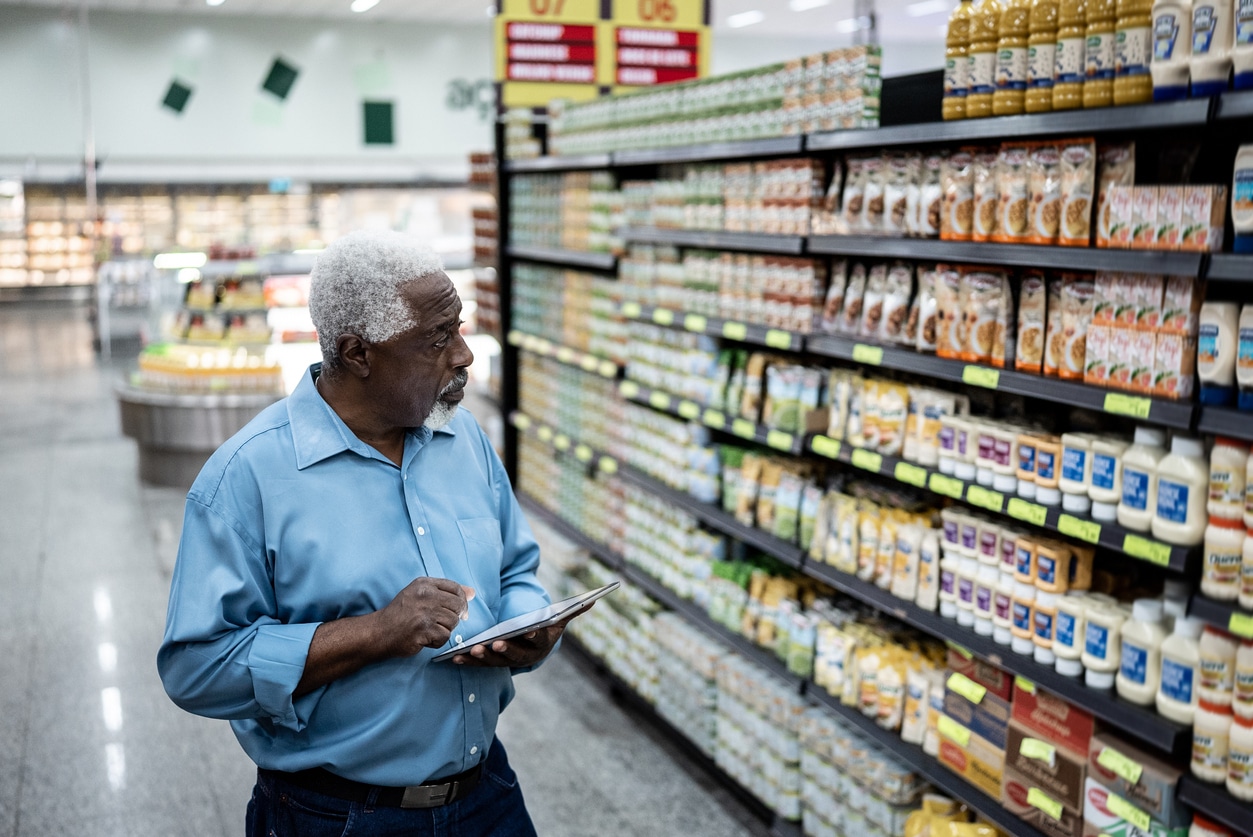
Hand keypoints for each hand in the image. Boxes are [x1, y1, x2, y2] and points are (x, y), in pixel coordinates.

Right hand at [374, 578, 474, 658]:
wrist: (380, 631)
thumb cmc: (401, 613)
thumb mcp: (421, 594)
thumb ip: (447, 592)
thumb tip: (472, 593)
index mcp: (425, 584)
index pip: (456, 588)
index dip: (461, 601)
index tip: (457, 610)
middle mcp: (425, 595)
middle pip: (458, 605)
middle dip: (454, 617)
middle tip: (440, 623)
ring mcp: (424, 613)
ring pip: (453, 622)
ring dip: (444, 630)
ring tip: (429, 630)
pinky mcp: (423, 630)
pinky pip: (444, 637)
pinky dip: (437, 641)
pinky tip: (425, 638)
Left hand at [450, 607, 586, 667]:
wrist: (533, 646)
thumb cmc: (545, 626)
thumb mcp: (560, 619)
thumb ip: (574, 610)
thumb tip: (595, 598)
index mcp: (541, 644)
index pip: (538, 640)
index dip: (532, 636)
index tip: (526, 631)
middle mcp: (525, 657)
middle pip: (515, 655)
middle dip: (505, 649)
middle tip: (495, 643)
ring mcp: (507, 662)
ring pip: (495, 662)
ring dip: (483, 657)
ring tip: (472, 650)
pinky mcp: (491, 665)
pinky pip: (479, 665)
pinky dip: (468, 661)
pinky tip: (456, 657)